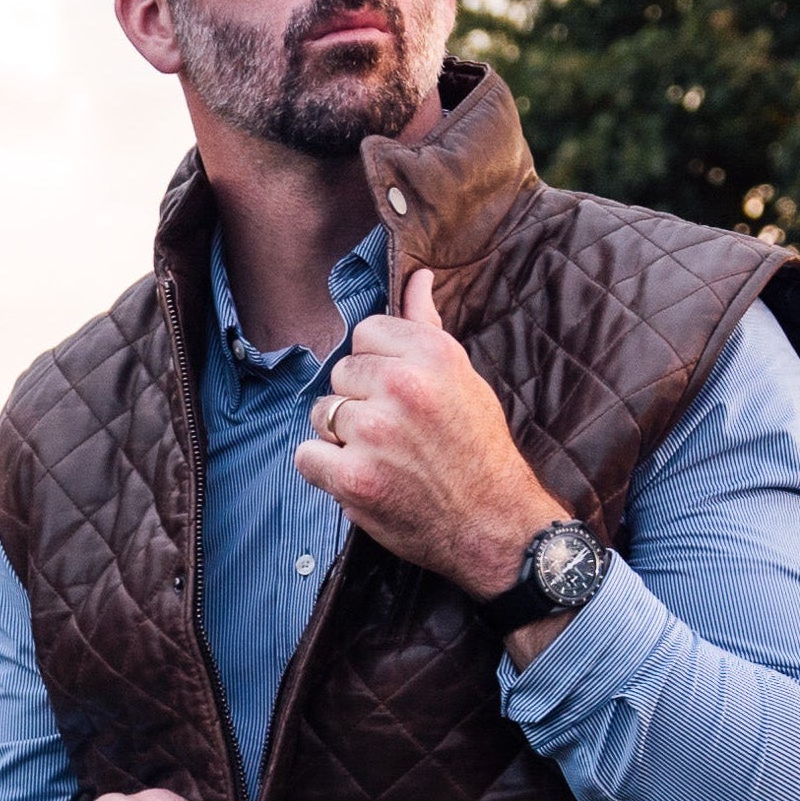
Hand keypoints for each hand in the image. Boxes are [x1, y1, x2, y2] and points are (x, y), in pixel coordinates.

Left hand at [295, 269, 567, 600]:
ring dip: (340, 438)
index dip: (375, 367)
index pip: (365, 334)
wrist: (492, 523)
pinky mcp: (353, 477)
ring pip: (322, 415)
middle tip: (394, 434)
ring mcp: (374, 433)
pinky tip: (358, 478)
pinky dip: (325, 470)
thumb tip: (416, 277)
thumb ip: (427, 328)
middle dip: (357, 402)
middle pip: (340, 374)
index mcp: (431, 354)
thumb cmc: (477, 450)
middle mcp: (402, 386)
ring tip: (381, 457)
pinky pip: (307, 456)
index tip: (397, 395)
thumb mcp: (463, 378)